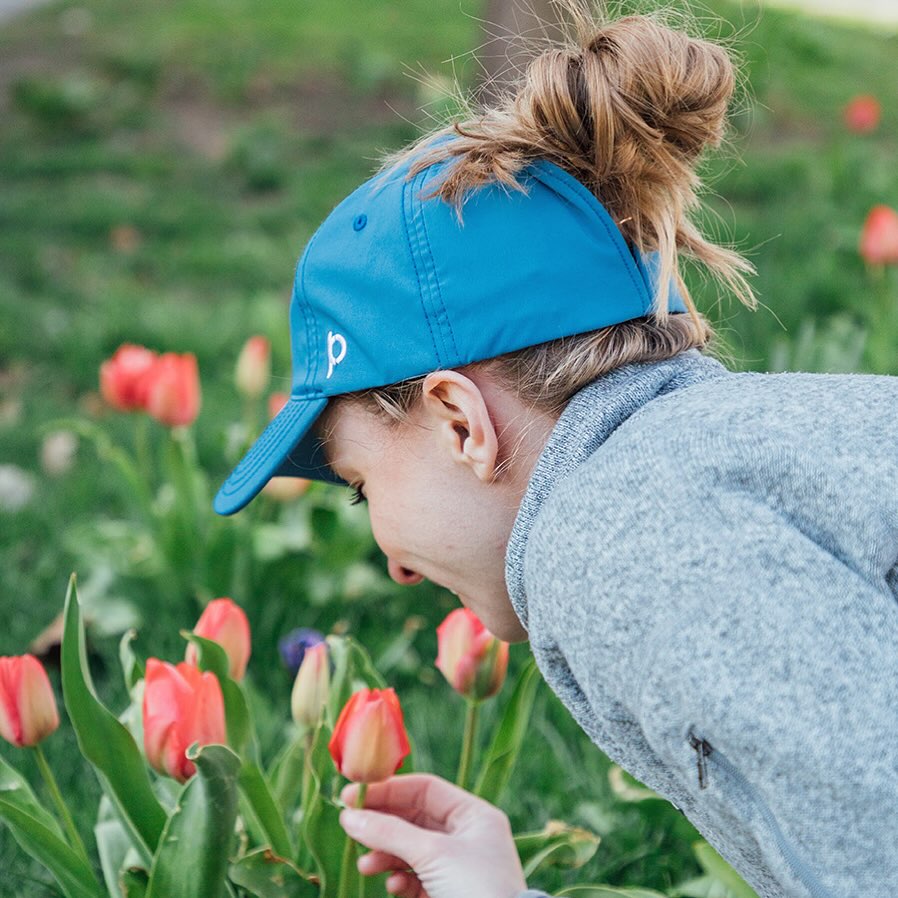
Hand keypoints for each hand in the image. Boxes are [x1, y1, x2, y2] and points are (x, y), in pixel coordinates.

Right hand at [339, 773, 527, 897]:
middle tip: (351, 828)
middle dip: (383, 826)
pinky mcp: (447, 894)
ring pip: (411, 851)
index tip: (354, 796)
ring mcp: (457, 867)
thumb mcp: (433, 854)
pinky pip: (415, 878)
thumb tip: (349, 817)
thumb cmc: (476, 889)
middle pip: (414, 820)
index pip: (425, 789)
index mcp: (474, 816)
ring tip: (367, 866)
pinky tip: (393, 887)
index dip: (389, 790)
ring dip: (386, 855)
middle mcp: (467, 837)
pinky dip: (399, 880)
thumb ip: (390, 832)